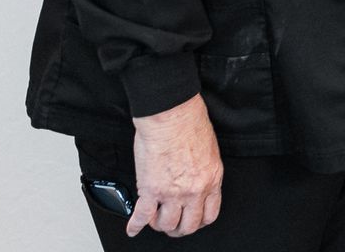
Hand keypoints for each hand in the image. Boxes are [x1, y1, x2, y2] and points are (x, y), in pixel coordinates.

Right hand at [128, 94, 223, 237]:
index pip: (209, 213)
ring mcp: (172, 193)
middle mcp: (194, 190)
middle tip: (172, 225)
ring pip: (166, 224)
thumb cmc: (190, 124)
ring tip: (154, 220)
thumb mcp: (210, 150)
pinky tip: (133, 228)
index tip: (193, 221)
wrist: (172, 115)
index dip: (199, 221)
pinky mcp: (151, 190)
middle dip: (179, 229)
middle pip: (188, 225)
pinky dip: (135, 225)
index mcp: (211, 179)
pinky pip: (141, 216)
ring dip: (159, 225)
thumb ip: (205, 170)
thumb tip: (197, 178)